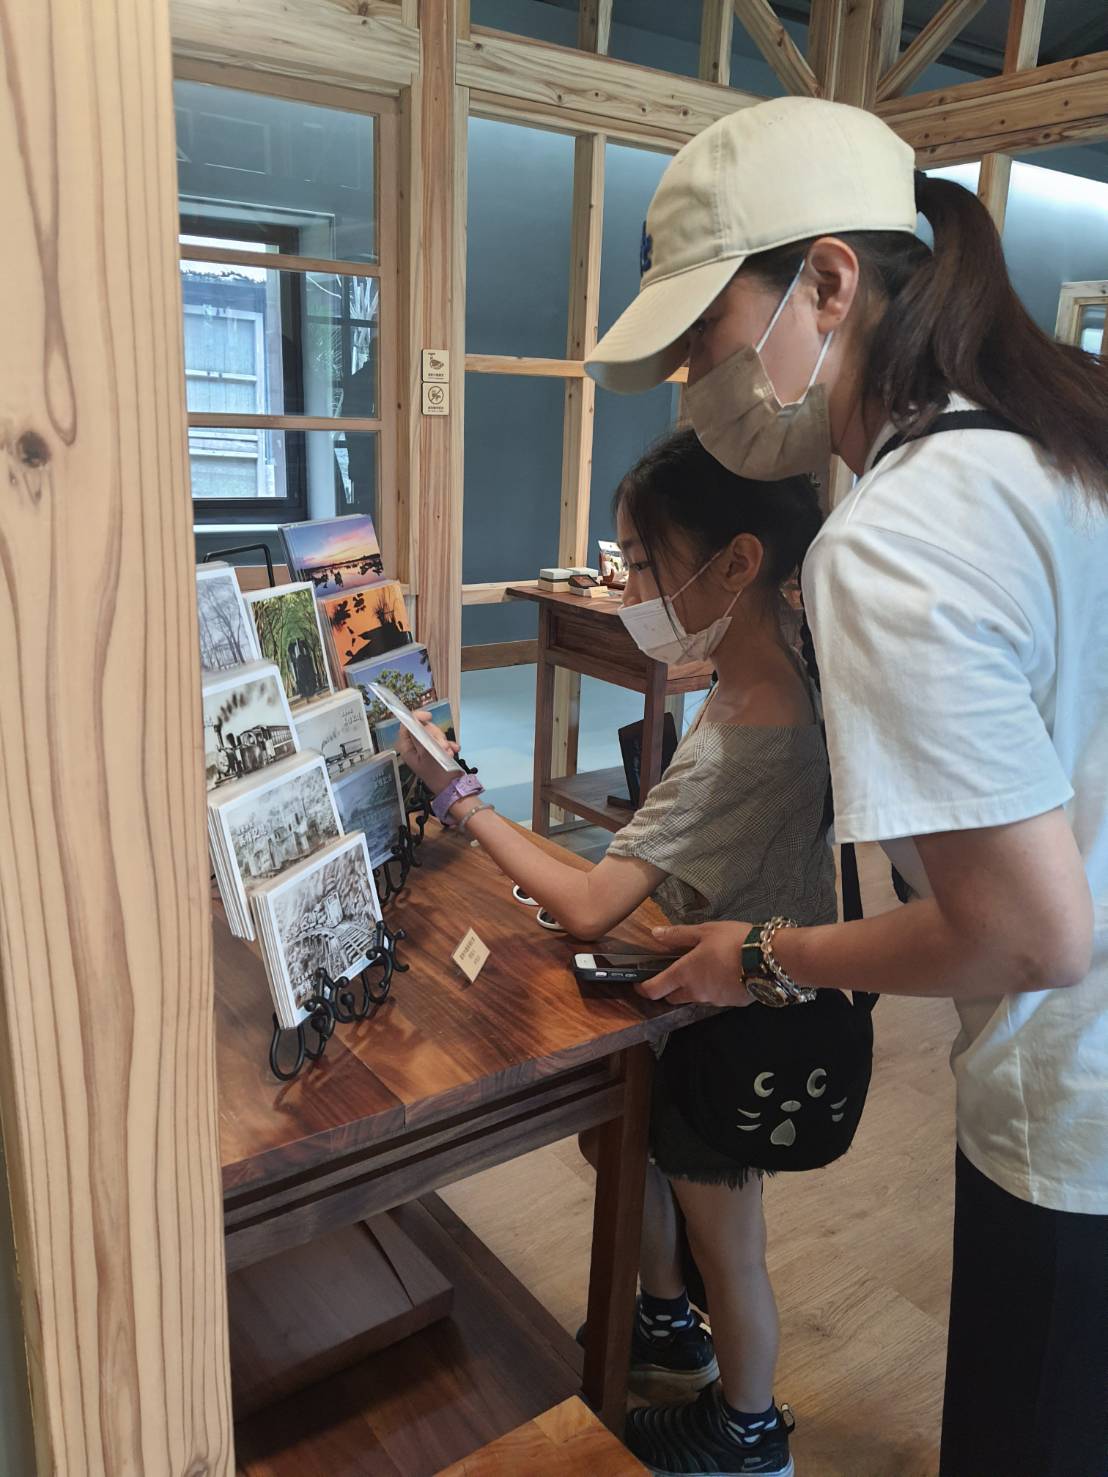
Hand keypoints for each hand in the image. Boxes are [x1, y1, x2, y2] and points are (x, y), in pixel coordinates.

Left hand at [393, 710, 460, 796]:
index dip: (416, 718)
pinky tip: (454, 751)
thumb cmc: (437, 774)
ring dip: (444, 741)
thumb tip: (412, 720)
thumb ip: (419, 736)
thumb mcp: (427, 754)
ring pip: (434, 734)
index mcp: (407, 748)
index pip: (406, 726)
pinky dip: (449, 745)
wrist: (452, 789)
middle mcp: (415, 747)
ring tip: (449, 752)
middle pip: (422, 728)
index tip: (430, 717)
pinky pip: (442, 741)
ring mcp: (427, 749)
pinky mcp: (437, 751)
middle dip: (436, 734)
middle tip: (443, 745)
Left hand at [636, 921, 752, 1006]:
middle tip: (673, 973)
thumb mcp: (704, 931)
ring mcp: (714, 1000)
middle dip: (669, 989)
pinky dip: (714, 988)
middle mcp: (696, 991)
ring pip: (695, 997)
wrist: (769, 959)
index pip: (655, 989)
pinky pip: (715, 997)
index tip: (639, 985)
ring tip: (704, 969)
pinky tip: (724, 974)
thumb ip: (678, 935)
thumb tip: (655, 934)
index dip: (643, 989)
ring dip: (693, 988)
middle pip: (673, 997)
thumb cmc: (733, 941)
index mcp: (684, 974)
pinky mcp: (731, 1003)